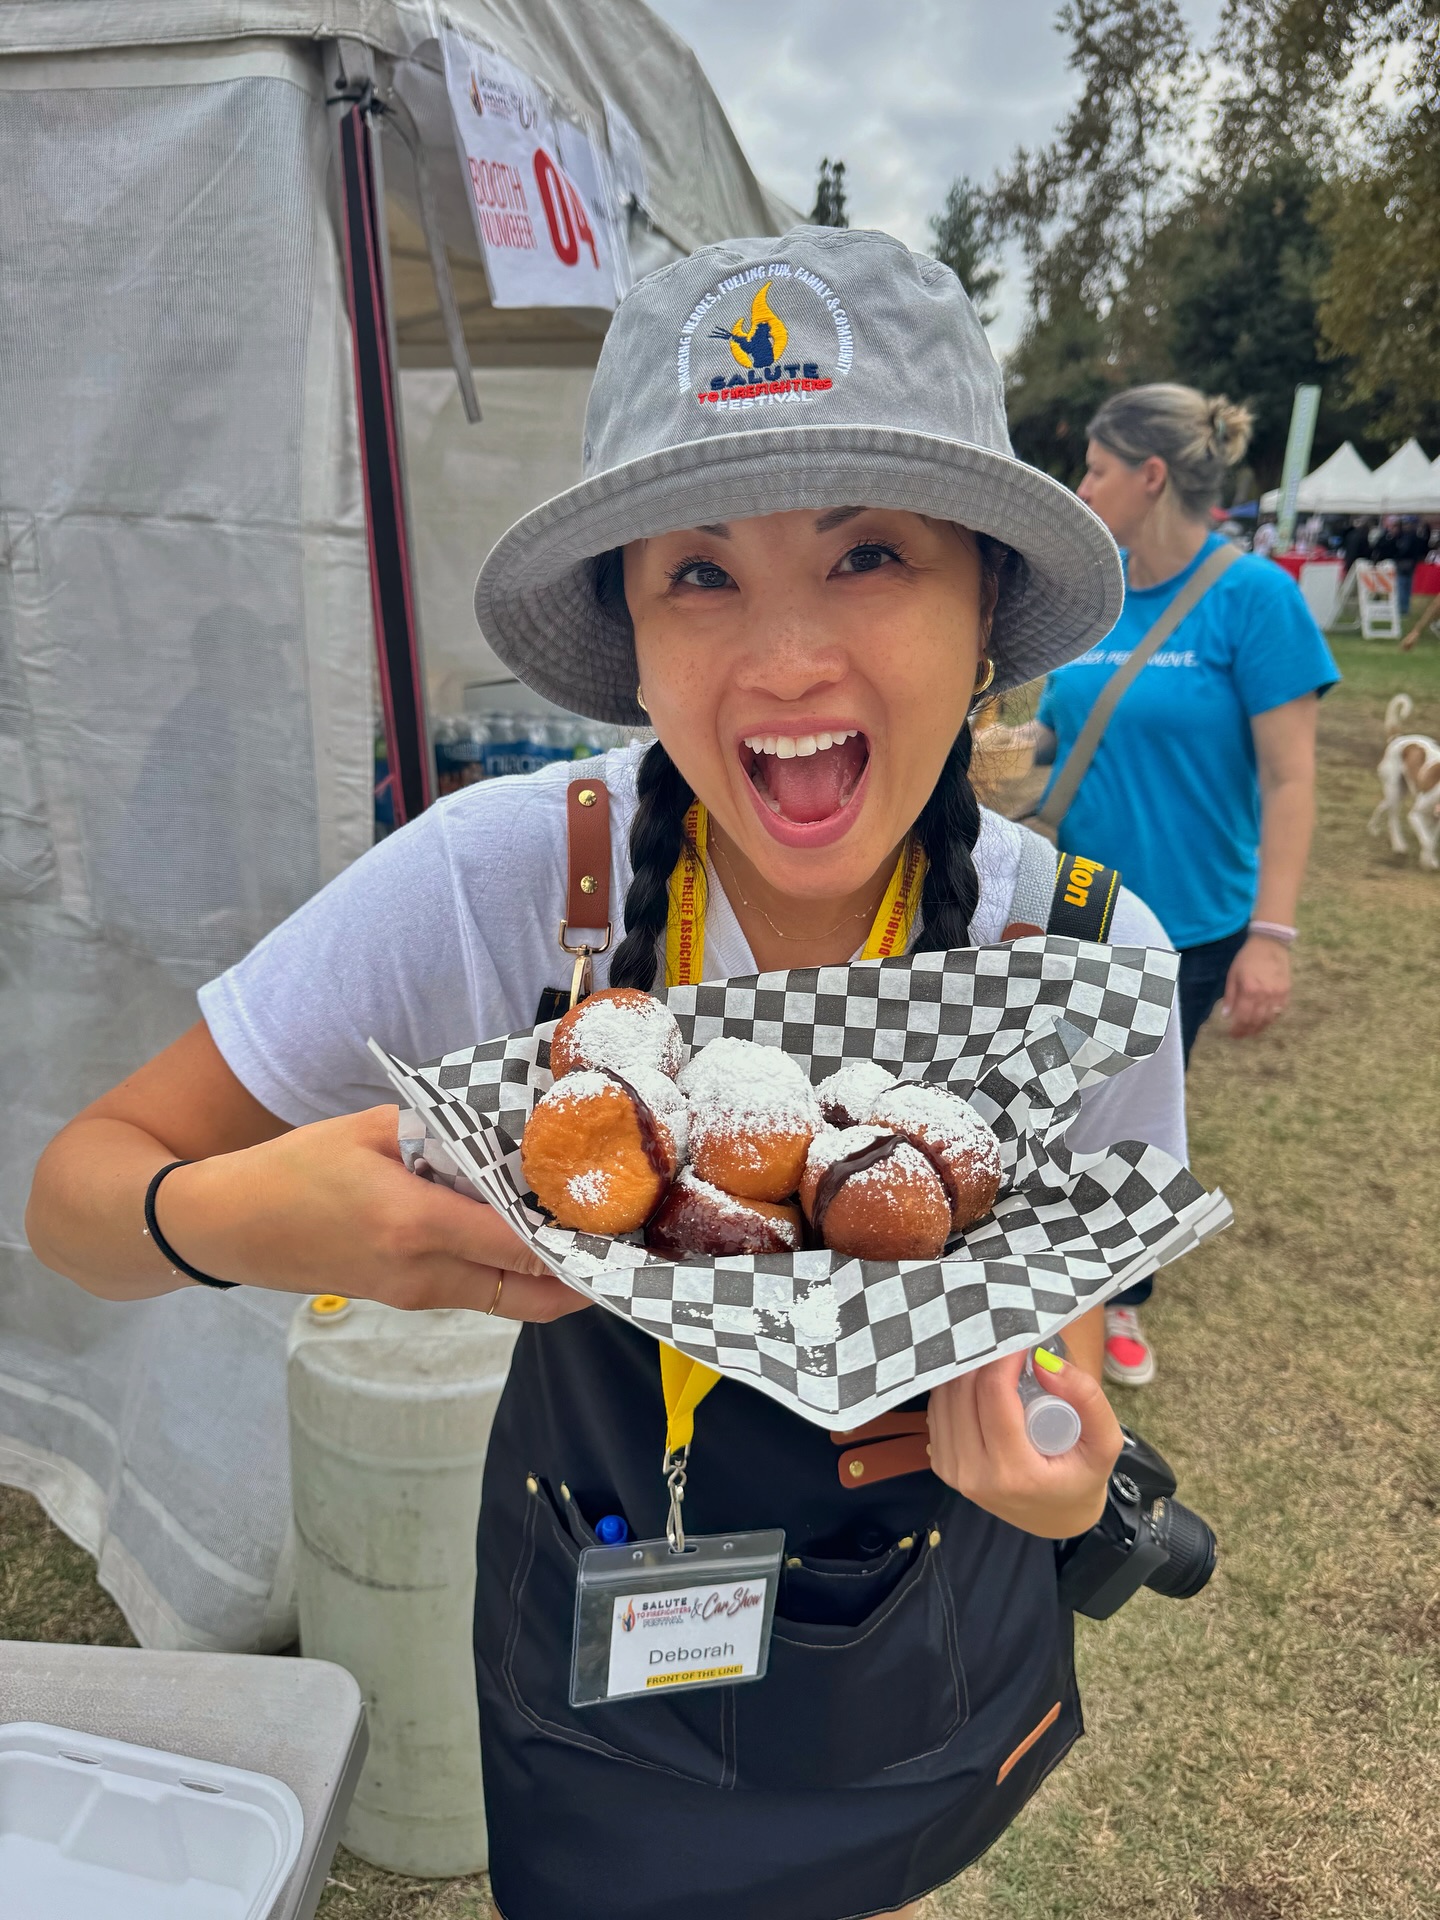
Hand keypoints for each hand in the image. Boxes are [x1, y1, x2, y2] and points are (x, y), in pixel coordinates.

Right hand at [158, 1105, 587, 1321]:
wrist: (227, 1227)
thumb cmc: (292, 1169)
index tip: (619, 1224)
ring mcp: (413, 1296)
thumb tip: (507, 1133)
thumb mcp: (369, 1130)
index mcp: (415, 1224)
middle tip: (621, 1241)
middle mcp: (422, 1273)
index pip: (520, 1245)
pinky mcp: (404, 1301)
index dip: (576, 1242)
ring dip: (550, 1279)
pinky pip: (478, 1294)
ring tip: (586, 1236)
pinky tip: (530, 1239)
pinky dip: (513, 1276)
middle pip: (529, 1296)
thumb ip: (442, 1133)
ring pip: (508, 1302)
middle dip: (581, 1276)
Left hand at [927, 1349, 1121, 1537]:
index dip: (1002, 1357)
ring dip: (965, 1371)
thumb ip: (1086, 1399)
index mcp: (1015, 1472)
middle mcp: (974, 1474)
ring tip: (993, 1360)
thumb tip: (1042, 1360)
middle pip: (962, 1391)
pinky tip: (977, 1384)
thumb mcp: (1104, 1442)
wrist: (1056, 1518)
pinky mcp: (942, 1466)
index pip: (993, 1394)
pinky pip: (937, 1413)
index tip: (1018, 1338)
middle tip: (1004, 1343)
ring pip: (943, 1399)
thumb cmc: (1081, 1476)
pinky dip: (954, 1390)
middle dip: (982, 1358)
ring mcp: (954, 1472)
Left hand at [1222, 934, 1290, 1037]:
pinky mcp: (1286, 992)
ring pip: (1269, 1019)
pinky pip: (1279, 1012)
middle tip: (1240, 1035)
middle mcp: (1265, 995)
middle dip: (1247, 1031)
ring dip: (1259, 1028)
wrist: (1270, 944)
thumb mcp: (1233, 975)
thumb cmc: (1247, 958)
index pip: (1243, 1017)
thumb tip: (1226, 1016)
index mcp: (1249, 990)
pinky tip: (1264, 1021)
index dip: (1237, 1029)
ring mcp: (1278, 995)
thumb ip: (1230, 996)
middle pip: (1256, 1021)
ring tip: (1251, 1031)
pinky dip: (1271, 1019)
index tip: (1232, 1034)